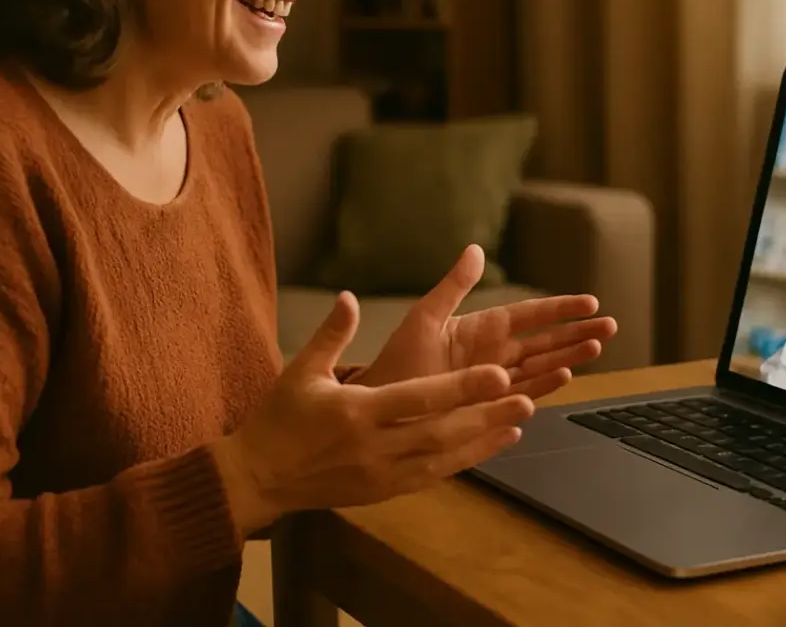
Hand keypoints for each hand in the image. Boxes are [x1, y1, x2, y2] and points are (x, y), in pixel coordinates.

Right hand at [211, 291, 533, 536]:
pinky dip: (466, 459)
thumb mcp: (301, 370)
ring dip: (484, 438)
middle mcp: (374, 446)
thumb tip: (350, 296)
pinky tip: (492, 444)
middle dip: (485, 415)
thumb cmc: (281, 418)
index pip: (419, 398)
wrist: (260, 477)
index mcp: (357, 412)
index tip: (498, 374)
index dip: (461, 387)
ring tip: (520, 419)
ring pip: (444, 457)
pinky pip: (434, 476)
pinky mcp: (384, 490)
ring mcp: (381, 473)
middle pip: (441, 431)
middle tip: (525, 398)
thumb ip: (332, 333)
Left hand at [350, 244, 617, 401]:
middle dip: (577, 333)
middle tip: (610, 326)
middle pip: (545, 341)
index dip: (559, 309)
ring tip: (597, 348)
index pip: (529, 316)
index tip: (590, 302)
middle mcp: (494, 354)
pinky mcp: (491, 406)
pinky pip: (524, 394)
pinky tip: (566, 376)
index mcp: (481, 329)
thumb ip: (454, 286)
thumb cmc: (398, 360)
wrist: (380, 406)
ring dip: (569, 358)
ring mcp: (495, 382)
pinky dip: (545, 386)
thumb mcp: (425, 316)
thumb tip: (475, 248)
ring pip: (542, 367)